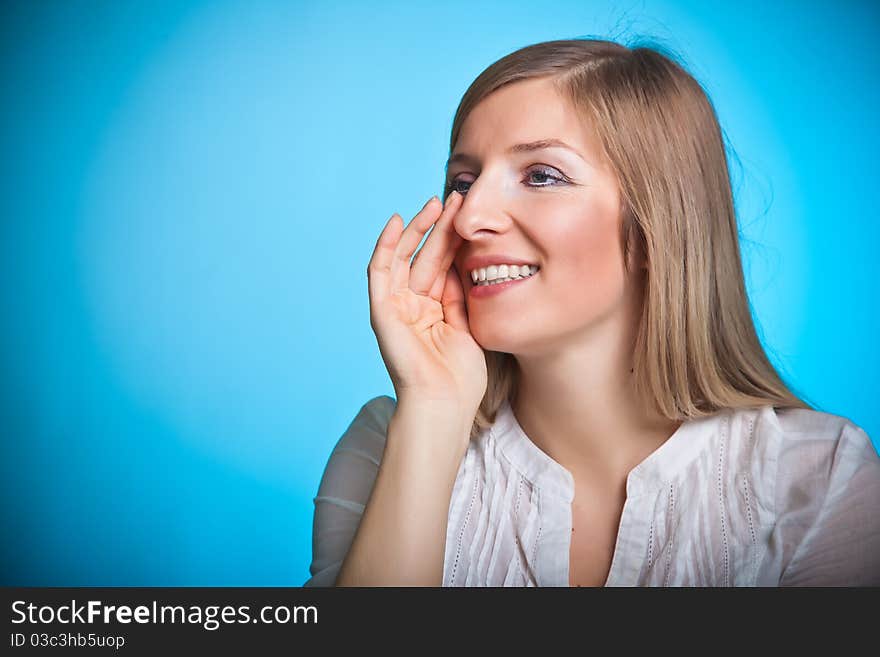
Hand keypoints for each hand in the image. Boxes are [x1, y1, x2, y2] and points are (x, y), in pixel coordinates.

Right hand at [367, 191, 486, 414]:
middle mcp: (413, 306)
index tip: (471, 213)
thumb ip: (462, 293)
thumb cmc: (461, 377)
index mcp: (434, 310)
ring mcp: (396, 308)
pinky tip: (398, 222)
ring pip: (403, 258)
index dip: (455, 239)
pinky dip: (386, 247)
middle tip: (456, 198)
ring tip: (434, 203)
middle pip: (425, 256)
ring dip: (417, 229)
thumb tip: (466, 258)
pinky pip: (379, 274)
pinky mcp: (382, 313)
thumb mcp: (469, 325)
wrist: (445, 404)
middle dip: (440, 227)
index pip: (443, 265)